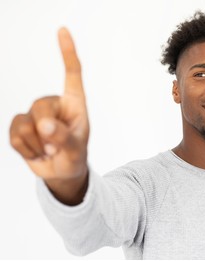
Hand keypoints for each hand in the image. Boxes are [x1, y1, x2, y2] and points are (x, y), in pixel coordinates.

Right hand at [9, 28, 88, 203]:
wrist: (61, 172)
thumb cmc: (75, 157)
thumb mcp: (76, 151)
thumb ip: (64, 138)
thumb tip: (45, 125)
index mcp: (74, 104)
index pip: (72, 74)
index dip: (67, 52)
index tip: (63, 30)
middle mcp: (54, 104)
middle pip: (40, 106)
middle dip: (46, 131)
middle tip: (56, 147)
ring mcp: (35, 114)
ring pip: (25, 122)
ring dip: (37, 145)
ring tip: (49, 151)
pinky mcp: (20, 125)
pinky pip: (14, 134)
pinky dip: (26, 149)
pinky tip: (37, 152)